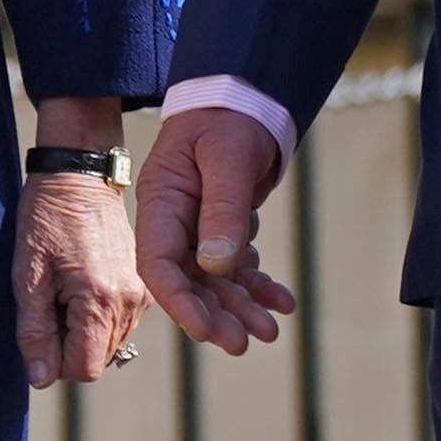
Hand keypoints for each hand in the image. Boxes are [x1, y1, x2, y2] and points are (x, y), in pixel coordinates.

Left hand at [14, 168, 150, 387]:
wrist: (79, 175)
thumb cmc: (47, 219)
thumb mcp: (28, 275)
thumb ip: (34, 331)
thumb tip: (41, 378)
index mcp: (101, 300)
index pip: (83, 369)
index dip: (55, 362)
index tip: (39, 330)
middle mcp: (130, 301)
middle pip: (98, 359)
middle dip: (69, 346)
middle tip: (49, 304)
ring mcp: (141, 293)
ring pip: (110, 344)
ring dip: (84, 332)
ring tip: (64, 291)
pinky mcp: (142, 284)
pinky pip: (120, 324)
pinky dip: (99, 318)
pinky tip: (81, 287)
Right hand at [136, 107, 297, 354]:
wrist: (246, 96)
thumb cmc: (230, 117)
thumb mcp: (228, 157)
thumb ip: (223, 210)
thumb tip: (217, 267)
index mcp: (162, 202)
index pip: (159, 263)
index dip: (180, 301)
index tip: (206, 330)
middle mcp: (175, 220)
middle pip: (188, 281)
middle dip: (215, 315)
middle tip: (244, 344)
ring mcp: (197, 226)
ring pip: (214, 280)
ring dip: (240, 306)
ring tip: (270, 330)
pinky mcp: (221, 227)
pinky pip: (236, 266)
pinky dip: (258, 285)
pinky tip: (282, 301)